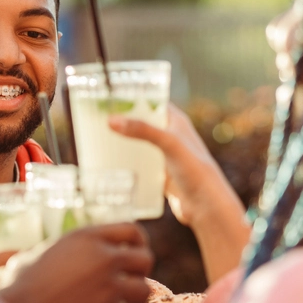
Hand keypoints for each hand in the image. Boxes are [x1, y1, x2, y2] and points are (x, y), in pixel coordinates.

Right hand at [0, 224, 152, 302]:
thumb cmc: (20, 284)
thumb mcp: (42, 252)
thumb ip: (65, 250)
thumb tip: (64, 252)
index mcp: (87, 237)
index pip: (131, 230)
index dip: (139, 243)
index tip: (135, 256)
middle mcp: (102, 256)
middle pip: (145, 259)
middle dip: (140, 274)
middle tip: (127, 286)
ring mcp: (107, 284)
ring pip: (144, 290)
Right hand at [108, 104, 250, 282]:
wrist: (206, 205)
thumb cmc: (194, 169)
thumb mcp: (168, 143)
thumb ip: (142, 130)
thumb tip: (111, 121)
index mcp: (176, 121)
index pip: (152, 102)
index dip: (133, 98)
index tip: (109, 97)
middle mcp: (171, 136)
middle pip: (142, 123)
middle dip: (122, 121)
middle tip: (96, 119)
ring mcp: (165, 156)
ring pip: (139, 145)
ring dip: (122, 143)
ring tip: (97, 140)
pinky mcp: (160, 174)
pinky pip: (140, 165)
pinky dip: (127, 163)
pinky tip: (110, 164)